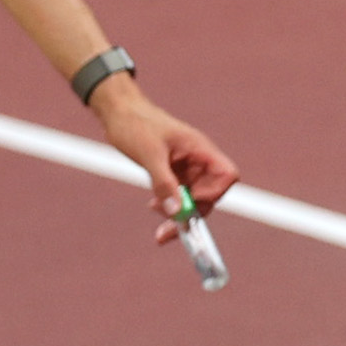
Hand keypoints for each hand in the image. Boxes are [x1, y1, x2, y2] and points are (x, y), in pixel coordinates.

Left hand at [91, 80, 239, 241]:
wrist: (118, 113)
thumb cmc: (135, 124)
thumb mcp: (149, 154)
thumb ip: (163, 183)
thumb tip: (175, 212)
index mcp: (199, 148)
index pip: (226, 175)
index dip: (215, 193)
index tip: (191, 203)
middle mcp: (197, 160)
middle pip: (211, 194)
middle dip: (192, 214)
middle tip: (169, 231)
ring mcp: (187, 167)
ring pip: (194, 199)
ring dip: (179, 214)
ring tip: (157, 219)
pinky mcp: (174, 173)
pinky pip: (180, 195)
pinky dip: (170, 207)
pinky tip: (154, 207)